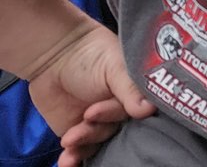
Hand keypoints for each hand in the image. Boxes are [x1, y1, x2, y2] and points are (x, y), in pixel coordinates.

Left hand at [28, 25, 153, 166]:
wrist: (54, 56)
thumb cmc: (91, 55)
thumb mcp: (114, 67)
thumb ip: (130, 88)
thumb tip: (148, 110)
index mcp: (135, 93)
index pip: (136, 112)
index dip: (120, 113)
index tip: (99, 109)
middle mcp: (120, 111)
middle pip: (117, 130)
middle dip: (99, 128)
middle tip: (86, 116)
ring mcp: (99, 124)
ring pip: (99, 142)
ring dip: (85, 143)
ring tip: (70, 138)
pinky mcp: (78, 133)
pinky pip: (81, 151)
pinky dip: (75, 158)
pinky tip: (67, 161)